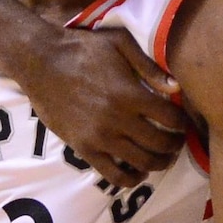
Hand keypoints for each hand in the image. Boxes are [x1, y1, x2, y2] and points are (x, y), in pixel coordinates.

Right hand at [23, 28, 188, 188]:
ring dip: (159, 163)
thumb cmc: (81, 48)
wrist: (40, 61)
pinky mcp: (84, 148)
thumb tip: (176, 88)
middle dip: (175, 145)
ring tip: (163, 157)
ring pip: (142, 162)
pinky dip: (132, 179)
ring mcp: (100, 137)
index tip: (182, 122)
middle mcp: (118, 119)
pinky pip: (113, 175)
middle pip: (160, 143)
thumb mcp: (119, 43)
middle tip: (177, 141)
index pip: (170, 118)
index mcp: (130, 94)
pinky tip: (139, 172)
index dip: (182, 123)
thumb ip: (149, 66)